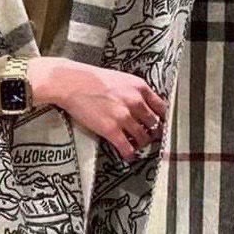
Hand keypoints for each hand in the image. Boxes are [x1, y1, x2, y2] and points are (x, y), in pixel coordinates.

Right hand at [27, 57, 167, 162]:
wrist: (70, 82)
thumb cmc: (90, 78)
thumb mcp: (119, 78)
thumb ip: (132, 91)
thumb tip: (139, 103)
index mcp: (139, 87)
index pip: (161, 107)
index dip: (162, 118)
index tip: (160, 123)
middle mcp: (136, 102)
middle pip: (154, 124)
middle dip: (152, 133)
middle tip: (149, 137)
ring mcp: (124, 117)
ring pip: (143, 138)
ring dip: (141, 144)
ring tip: (137, 146)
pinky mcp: (111, 130)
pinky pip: (127, 147)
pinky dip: (130, 154)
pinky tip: (128, 156)